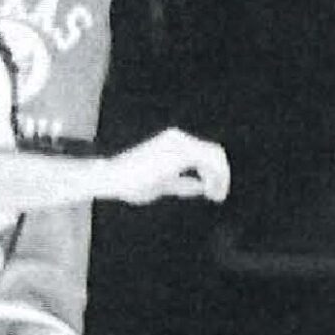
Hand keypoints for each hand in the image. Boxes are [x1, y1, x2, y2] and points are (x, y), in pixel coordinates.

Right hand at [110, 126, 228, 206]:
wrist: (113, 178)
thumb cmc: (132, 182)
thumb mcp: (164, 183)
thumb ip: (183, 183)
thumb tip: (202, 186)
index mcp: (174, 142)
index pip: (205, 152)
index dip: (215, 172)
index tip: (214, 194)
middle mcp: (178, 138)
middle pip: (214, 152)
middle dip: (221, 175)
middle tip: (218, 196)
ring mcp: (179, 144)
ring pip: (215, 157)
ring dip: (220, 178)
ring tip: (216, 196)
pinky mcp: (179, 154)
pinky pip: (208, 163)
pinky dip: (215, 178)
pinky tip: (210, 192)